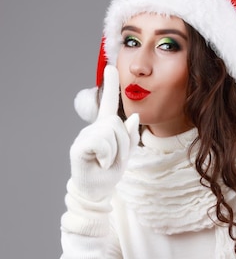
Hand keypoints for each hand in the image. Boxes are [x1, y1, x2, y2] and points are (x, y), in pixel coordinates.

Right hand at [69, 65, 138, 201]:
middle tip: (115, 159)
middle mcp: (93, 129)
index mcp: (105, 128)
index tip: (110, 67)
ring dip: (116, 153)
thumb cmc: (108, 173)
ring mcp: (84, 137)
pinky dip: (106, 156)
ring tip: (106, 163)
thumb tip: (135, 117)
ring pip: (110, 134)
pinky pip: (101, 143)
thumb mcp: (125, 154)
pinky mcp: (79, 147)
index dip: (110, 86)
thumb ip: (131, 137)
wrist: (96, 191)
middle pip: (116, 123)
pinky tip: (100, 163)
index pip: (109, 104)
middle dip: (123, 144)